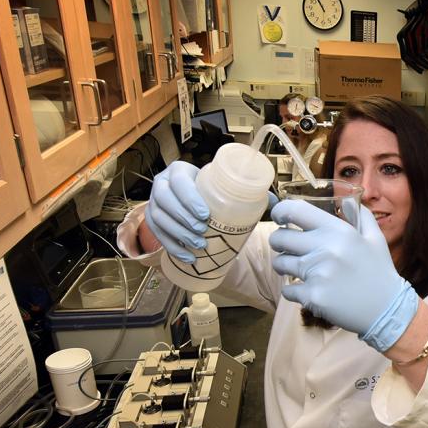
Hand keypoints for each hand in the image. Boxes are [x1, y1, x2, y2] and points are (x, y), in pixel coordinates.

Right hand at [143, 162, 277, 262]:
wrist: (191, 195)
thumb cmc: (210, 190)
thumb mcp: (223, 185)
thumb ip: (247, 190)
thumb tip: (276, 202)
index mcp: (178, 171)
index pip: (179, 182)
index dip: (189, 198)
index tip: (205, 214)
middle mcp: (161, 184)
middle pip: (166, 202)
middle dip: (184, 220)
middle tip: (203, 233)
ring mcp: (153, 203)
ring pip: (159, 219)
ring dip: (178, 235)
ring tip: (198, 246)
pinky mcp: (152, 220)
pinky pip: (156, 235)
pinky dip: (172, 247)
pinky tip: (187, 257)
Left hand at [268, 198, 418, 351]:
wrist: (386, 309)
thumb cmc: (379, 272)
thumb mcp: (375, 238)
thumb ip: (360, 215)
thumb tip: (345, 201)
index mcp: (339, 231)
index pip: (295, 211)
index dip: (281, 212)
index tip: (280, 218)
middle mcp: (326, 249)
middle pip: (280, 238)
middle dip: (279, 242)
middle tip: (287, 248)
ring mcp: (317, 274)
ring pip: (280, 264)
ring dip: (285, 266)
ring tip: (300, 271)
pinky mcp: (313, 296)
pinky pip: (287, 290)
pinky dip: (294, 291)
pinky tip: (309, 291)